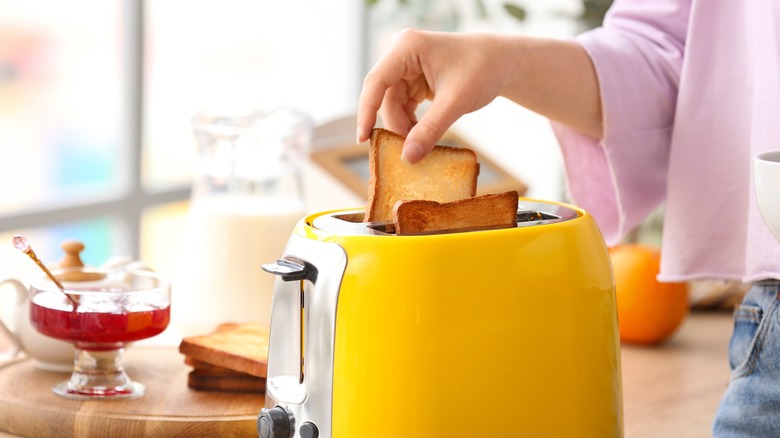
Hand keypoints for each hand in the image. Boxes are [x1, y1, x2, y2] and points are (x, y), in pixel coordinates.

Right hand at [357, 30, 509, 162]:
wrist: (501, 62)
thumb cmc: (482, 70)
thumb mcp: (456, 102)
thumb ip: (430, 130)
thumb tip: (408, 157)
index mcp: (406, 47)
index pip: (376, 82)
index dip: (366, 112)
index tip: (364, 139)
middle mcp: (400, 54)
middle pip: (383, 97)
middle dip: (394, 125)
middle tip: (405, 152)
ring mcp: (405, 67)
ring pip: (391, 105)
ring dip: (403, 126)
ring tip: (418, 145)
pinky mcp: (412, 79)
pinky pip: (402, 105)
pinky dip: (409, 123)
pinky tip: (420, 136)